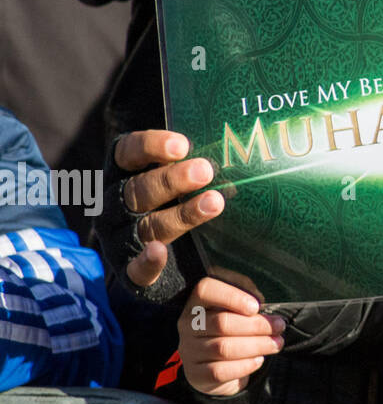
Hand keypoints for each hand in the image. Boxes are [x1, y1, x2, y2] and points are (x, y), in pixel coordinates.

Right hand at [113, 130, 223, 288]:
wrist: (179, 257)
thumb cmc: (184, 196)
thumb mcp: (184, 173)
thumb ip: (195, 156)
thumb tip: (244, 132)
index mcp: (124, 174)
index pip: (128, 153)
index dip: (151, 146)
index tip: (182, 146)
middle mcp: (116, 205)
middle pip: (138, 190)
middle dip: (171, 180)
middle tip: (205, 171)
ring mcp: (121, 239)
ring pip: (147, 225)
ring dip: (180, 215)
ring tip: (214, 202)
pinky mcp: (131, 272)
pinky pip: (135, 269)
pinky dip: (146, 261)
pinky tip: (159, 252)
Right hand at [178, 276, 284, 396]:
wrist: (217, 366)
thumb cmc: (233, 329)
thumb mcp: (238, 310)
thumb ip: (248, 302)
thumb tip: (262, 306)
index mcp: (197, 303)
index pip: (205, 290)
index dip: (232, 296)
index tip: (256, 307)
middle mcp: (188, 326)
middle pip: (222, 323)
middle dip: (256, 325)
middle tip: (279, 327)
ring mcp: (189, 351)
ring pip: (224, 348)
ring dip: (256, 345)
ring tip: (276, 343)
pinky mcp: (195, 374)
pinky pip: (221, 371)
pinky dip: (245, 365)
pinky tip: (259, 360)